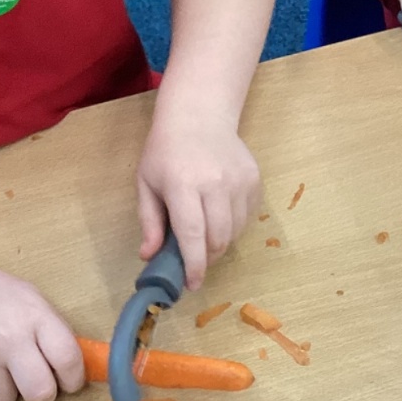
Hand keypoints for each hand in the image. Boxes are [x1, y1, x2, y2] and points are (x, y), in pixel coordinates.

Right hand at [0, 260, 83, 400]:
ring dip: (3, 390)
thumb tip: (81, 370)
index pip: (68, 359)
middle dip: (41, 395)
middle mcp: (8, 338)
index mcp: (35, 316)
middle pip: (40, 394)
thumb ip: (54, 333)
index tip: (68, 381)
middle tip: (33, 383)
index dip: (74, 378)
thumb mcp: (32, 301)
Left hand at [137, 111, 260, 289]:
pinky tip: (219, 214)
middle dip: (207, 258)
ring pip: (235, 231)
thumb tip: (149, 257)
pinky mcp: (254, 180)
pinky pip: (247, 217)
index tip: (192, 284)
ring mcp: (239, 181)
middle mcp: (215, 183)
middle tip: (195, 260)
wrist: (199, 116)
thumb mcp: (146, 183)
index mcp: (183, 185)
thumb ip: (150, 221)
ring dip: (220, 243)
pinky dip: (233, 226)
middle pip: (218, 239)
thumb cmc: (165, 151)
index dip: (194, 265)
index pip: (193, 234)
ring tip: (205, 234)